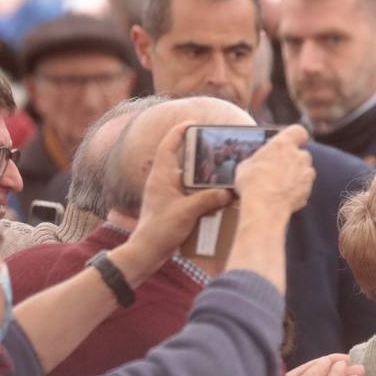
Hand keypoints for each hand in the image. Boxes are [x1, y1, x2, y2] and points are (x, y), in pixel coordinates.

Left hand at [130, 122, 233, 264]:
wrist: (147, 252)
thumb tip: (228, 192)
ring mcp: (167, 194)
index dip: (179, 131)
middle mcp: (163, 181)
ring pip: (187, 177)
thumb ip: (208, 199)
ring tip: (220, 171)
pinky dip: (202, 190)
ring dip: (202, 175)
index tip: (193, 123)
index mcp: (161, 176)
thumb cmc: (160, 230)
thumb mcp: (187, 212)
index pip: (168, 145)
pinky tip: (216, 196)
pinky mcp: (173, 206)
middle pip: (181, 159)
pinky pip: (189, 192)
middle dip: (198, 153)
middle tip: (216, 148)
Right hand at [234, 124, 314, 217]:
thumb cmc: (252, 183)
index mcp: (283, 144)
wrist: (264, 207)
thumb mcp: (246, 165)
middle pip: (302, 153)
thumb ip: (259, 159)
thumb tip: (257, 164)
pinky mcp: (308, 191)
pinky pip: (304, 187)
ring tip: (280, 184)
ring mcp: (306, 174)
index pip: (298, 131)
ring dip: (297, 175)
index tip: (289, 142)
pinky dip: (297, 190)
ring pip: (305, 170)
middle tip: (279, 168)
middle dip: (293, 159)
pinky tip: (283, 196)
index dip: (295, 136)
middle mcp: (299, 156)